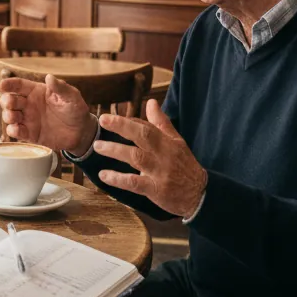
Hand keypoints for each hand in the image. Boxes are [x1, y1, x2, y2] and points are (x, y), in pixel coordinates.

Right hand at [0, 74, 93, 154]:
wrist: (81, 132)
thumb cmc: (76, 110)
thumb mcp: (72, 96)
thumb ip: (60, 87)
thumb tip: (49, 77)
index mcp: (37, 92)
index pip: (18, 85)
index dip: (9, 84)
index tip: (2, 85)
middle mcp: (29, 104)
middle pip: (9, 100)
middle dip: (6, 100)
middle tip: (11, 103)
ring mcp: (28, 119)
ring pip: (9, 115)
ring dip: (7, 115)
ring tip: (14, 117)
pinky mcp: (30, 134)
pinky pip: (15, 132)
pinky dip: (13, 131)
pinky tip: (17, 129)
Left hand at [94, 99, 206, 217]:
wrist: (200, 194)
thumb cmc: (184, 165)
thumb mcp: (177, 142)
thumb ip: (161, 122)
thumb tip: (151, 102)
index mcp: (167, 142)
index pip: (147, 127)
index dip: (128, 121)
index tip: (109, 119)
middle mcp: (164, 155)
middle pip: (143, 136)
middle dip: (122, 126)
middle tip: (103, 120)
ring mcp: (160, 172)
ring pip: (136, 158)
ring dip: (115, 150)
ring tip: (97, 146)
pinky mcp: (156, 190)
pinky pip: (134, 183)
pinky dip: (118, 179)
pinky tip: (103, 175)